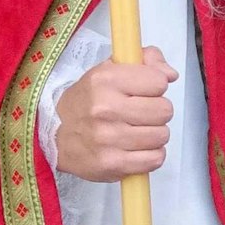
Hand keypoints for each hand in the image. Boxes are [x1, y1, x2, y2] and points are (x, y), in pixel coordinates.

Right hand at [54, 45, 177, 181]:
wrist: (53, 136)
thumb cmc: (87, 100)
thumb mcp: (109, 69)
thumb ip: (145, 60)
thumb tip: (171, 75)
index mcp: (106, 80)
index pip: (159, 82)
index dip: (156, 86)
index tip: (144, 91)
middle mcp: (106, 109)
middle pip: (164, 110)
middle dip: (157, 111)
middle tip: (141, 113)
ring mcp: (108, 139)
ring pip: (162, 135)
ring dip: (155, 134)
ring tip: (137, 131)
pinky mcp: (111, 165)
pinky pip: (155, 159)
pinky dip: (151, 155)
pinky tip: (137, 148)